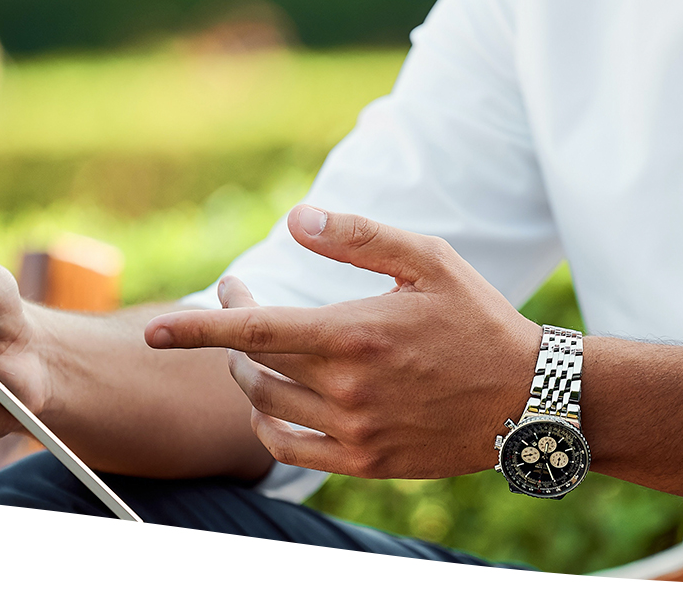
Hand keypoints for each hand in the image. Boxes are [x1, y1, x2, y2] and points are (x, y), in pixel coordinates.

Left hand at [144, 205, 541, 478]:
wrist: (529, 400)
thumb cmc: (479, 320)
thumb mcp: (429, 260)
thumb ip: (359, 237)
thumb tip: (295, 220)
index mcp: (354, 334)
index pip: (254, 330)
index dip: (196, 328)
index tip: (153, 330)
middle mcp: (347, 389)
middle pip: (254, 365)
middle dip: (231, 333)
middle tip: (243, 300)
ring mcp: (355, 432)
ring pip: (266, 406)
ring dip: (248, 376)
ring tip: (259, 349)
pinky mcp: (366, 463)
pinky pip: (288, 449)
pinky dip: (265, 425)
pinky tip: (270, 403)